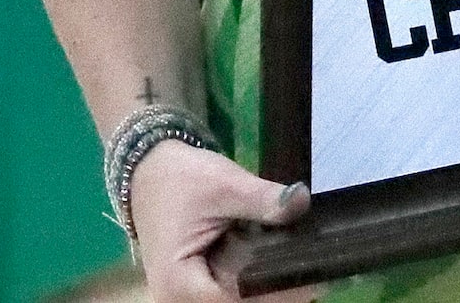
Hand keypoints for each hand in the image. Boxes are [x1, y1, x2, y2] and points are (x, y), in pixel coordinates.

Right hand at [129, 138, 315, 302]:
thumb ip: (263, 199)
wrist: (149, 170)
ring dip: (262, 286)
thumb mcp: (224, 183)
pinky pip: (228, 292)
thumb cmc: (180, 178)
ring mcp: (184, 297)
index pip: (237, 299)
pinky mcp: (194, 287)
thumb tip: (302, 202)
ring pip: (234, 300)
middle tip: (310, 271)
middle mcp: (178, 300)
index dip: (275, 290)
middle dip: (273, 289)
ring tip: (297, 267)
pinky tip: (276, 266)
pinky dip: (250, 281)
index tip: (310, 277)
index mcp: (179, 283)